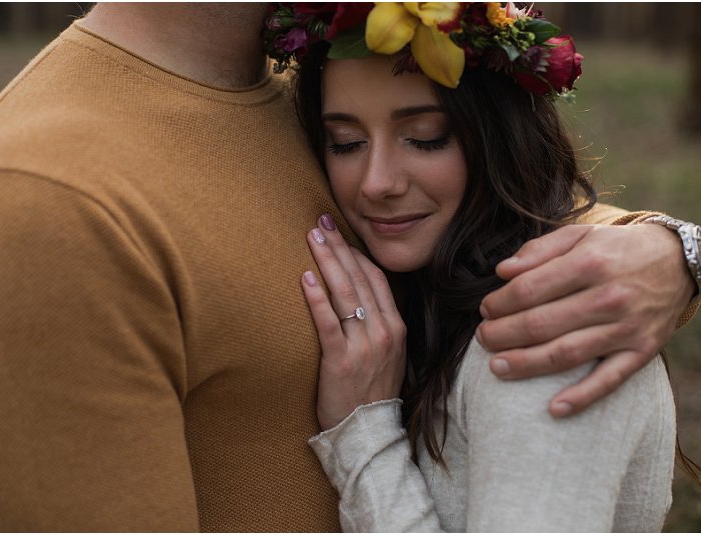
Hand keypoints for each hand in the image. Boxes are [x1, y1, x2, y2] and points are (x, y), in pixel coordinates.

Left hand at [302, 214, 406, 430]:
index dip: (356, 253)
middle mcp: (383, 331)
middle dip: (338, 247)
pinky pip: (328, 323)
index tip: (340, 234)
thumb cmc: (371, 392)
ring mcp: (364, 345)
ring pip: (344, 294)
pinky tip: (305, 278)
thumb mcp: (387, 355)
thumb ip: (377, 325)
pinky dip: (317, 298)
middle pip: (359, 279)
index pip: (376, 279)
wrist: (368, 432)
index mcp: (395, 327)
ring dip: (327, 262)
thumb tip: (357, 298)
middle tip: (320, 223)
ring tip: (311, 238)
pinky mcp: (340, 360)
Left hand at [477, 224, 692, 417]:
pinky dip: (582, 397)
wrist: (678, 261)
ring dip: (526, 364)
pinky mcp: (642, 351)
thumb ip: (539, 250)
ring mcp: (626, 328)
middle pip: (542, 324)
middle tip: (482, 339)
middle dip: (503, 335)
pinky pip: (610, 380)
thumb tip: (501, 271)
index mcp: (588, 263)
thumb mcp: (580, 234)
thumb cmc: (615, 248)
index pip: (529, 290)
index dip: (499, 303)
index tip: (485, 310)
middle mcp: (608, 297)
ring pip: (566, 353)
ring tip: (496, 368)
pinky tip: (553, 409)